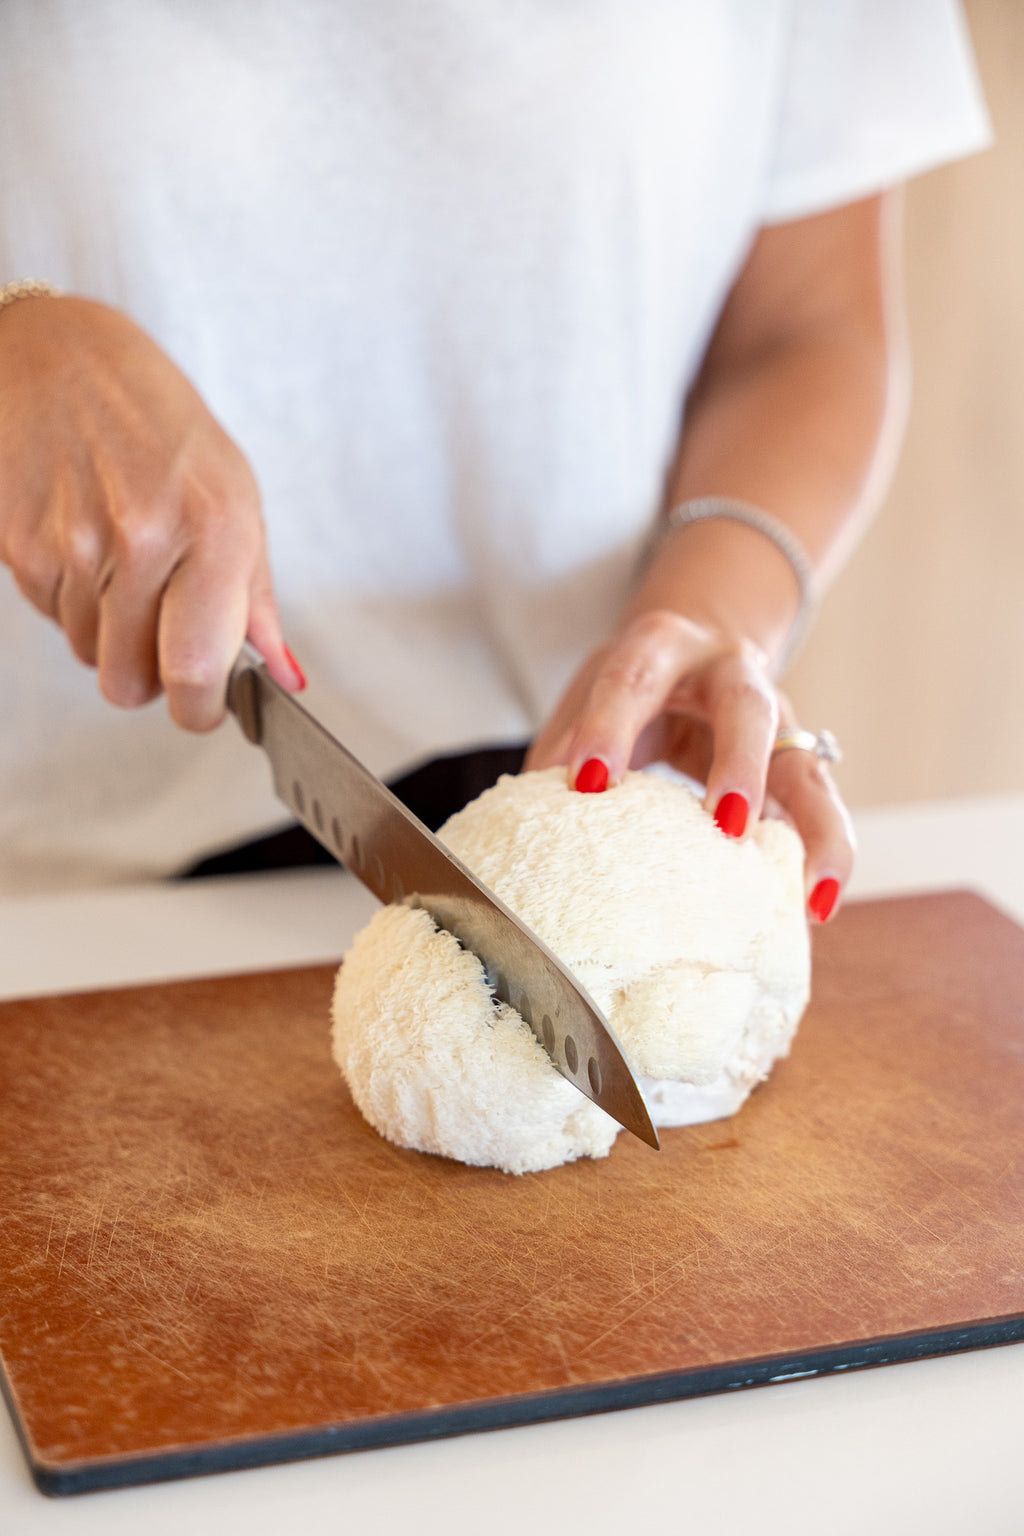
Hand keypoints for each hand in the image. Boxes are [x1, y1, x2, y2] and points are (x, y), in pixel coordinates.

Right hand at [0, 295, 300, 728]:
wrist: (59, 354)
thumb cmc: (159, 423)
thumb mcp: (233, 496)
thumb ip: (255, 598)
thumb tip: (284, 678)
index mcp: (216, 526)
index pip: (197, 670)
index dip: (197, 710)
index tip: (201, 709)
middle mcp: (145, 537)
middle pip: (130, 682)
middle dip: (147, 675)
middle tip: (160, 631)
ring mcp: (74, 541)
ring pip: (87, 654)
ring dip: (106, 628)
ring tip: (119, 560)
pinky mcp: (19, 542)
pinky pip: (49, 616)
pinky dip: (68, 597)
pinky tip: (81, 539)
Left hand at [526, 608, 854, 921]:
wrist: (694, 647)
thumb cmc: (629, 688)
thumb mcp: (589, 697)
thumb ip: (561, 753)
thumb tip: (527, 832)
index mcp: (662, 646)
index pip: (633, 678)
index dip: (610, 726)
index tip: (587, 783)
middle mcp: (730, 674)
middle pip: (746, 709)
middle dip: (739, 765)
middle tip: (726, 824)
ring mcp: (776, 718)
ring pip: (808, 768)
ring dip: (813, 831)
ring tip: (809, 897)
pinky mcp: (798, 762)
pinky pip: (821, 811)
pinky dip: (824, 857)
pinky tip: (815, 910)